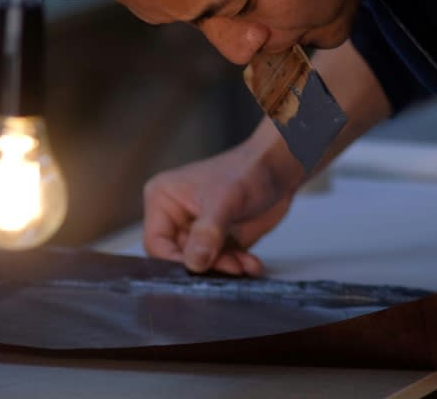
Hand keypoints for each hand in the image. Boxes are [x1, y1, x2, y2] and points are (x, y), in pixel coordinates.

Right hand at [143, 140, 299, 275]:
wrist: (279, 168)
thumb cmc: (248, 169)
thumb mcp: (224, 201)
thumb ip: (207, 233)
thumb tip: (194, 263)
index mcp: (163, 199)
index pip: (156, 242)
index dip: (176, 260)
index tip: (199, 268)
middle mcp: (177, 216)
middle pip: (180, 257)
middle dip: (207, 265)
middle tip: (230, 267)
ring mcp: (198, 230)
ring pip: (202, 264)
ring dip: (225, 268)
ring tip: (244, 264)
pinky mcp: (219, 240)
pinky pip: (221, 263)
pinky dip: (236, 266)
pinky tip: (251, 263)